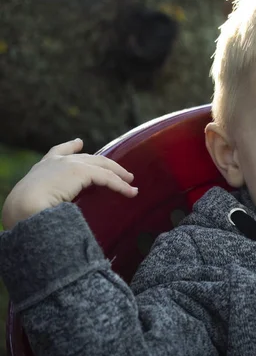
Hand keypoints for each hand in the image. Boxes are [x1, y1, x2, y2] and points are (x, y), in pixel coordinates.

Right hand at [1, 139, 137, 230]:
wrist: (23, 207)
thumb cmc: (26, 213)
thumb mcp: (37, 202)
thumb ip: (49, 200)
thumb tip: (57, 213)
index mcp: (42, 167)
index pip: (58, 151)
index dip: (70, 146)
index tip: (78, 142)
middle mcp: (56, 161)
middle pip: (89, 158)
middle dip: (108, 165)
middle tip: (123, 173)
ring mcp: (69, 164)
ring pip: (102, 167)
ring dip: (119, 176)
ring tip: (131, 184)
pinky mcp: (81, 171)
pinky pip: (107, 178)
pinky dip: (120, 186)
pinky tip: (130, 192)